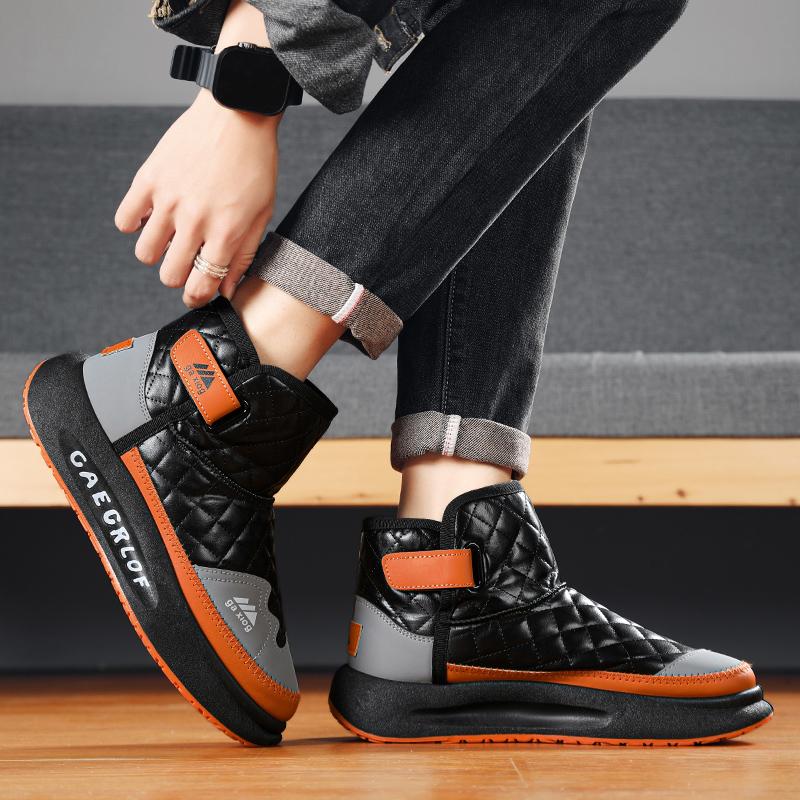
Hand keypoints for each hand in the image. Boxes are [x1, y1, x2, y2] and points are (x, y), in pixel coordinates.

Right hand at [115, 89, 278, 306]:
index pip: (201, 286)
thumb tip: (227, 291)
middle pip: (170, 275)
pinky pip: (125, 219)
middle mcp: (195, 221)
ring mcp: (169, 200)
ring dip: (155, 253)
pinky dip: (134, 224)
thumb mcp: (261, 215)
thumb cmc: (254, 166)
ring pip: (144, 253)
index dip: (196, 297)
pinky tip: (151, 216)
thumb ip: (243, 256)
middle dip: (177, 276)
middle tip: (185, 262)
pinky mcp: (149, 179)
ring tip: (169, 238)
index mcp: (225, 233)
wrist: (237, 115)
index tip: (195, 293)